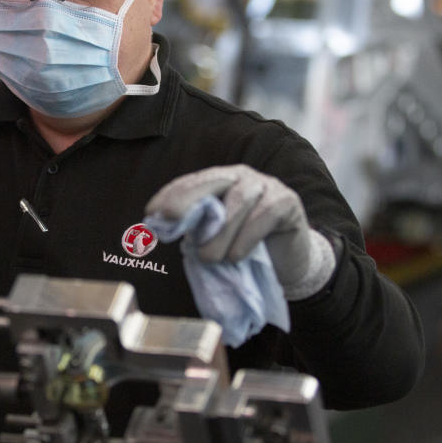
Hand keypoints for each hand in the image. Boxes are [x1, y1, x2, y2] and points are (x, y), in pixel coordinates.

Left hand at [145, 164, 334, 299]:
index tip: (152, 212)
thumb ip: (197, 231)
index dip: (172, 194)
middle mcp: (243, 177)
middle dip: (188, 197)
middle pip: (214, 181)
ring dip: (220, 233)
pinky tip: (237, 257)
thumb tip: (166, 228)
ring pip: (239, 201)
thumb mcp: (217, 240)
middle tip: (169, 217)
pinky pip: (264, 214)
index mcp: (222, 182)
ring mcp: (267, 185)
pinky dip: (246, 238)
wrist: (289, 265)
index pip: (193, 182)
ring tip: (208, 259)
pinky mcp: (287, 201)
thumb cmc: (247, 251)